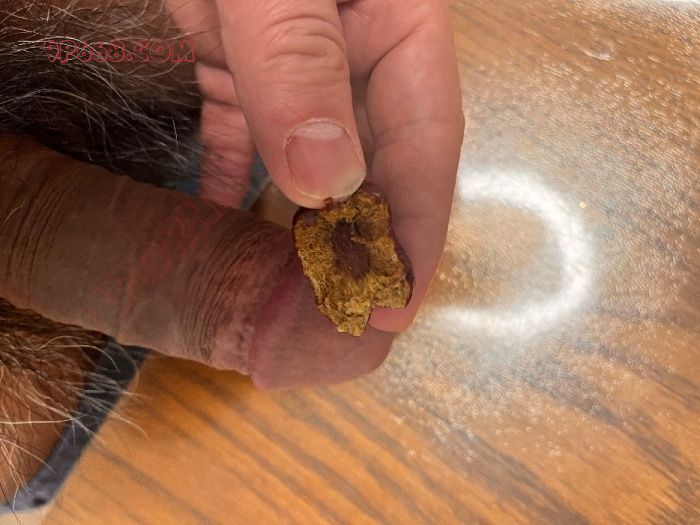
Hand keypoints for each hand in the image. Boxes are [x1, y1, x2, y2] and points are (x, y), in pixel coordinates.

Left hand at [166, 0, 464, 331]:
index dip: (417, 228)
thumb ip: (301, 66)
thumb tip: (326, 183)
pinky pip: (239, 140)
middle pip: (373, 166)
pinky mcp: (234, 66)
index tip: (398, 301)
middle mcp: (356, 55)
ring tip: (298, 294)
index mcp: (397, 24)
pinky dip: (230, 188)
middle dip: (363, 243)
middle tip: (346, 318)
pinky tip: (224, 234)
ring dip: (304, 229)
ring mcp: (291, 66)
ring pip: (308, 165)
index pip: (424, 141)